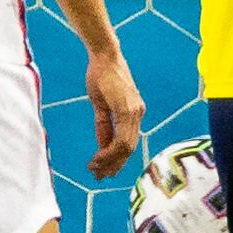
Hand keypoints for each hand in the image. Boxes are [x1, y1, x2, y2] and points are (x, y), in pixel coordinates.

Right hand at [81, 47, 143, 180]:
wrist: (103, 56)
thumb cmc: (101, 76)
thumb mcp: (101, 105)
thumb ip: (104, 126)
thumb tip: (103, 147)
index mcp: (134, 112)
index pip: (128, 143)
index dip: (115, 159)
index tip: (101, 170)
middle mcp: (138, 113)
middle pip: (129, 149)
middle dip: (113, 165)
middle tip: (98, 176)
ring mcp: (135, 111)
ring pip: (126, 146)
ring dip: (110, 161)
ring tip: (95, 170)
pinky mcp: (128, 109)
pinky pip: (121, 137)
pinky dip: (109, 151)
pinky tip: (98, 158)